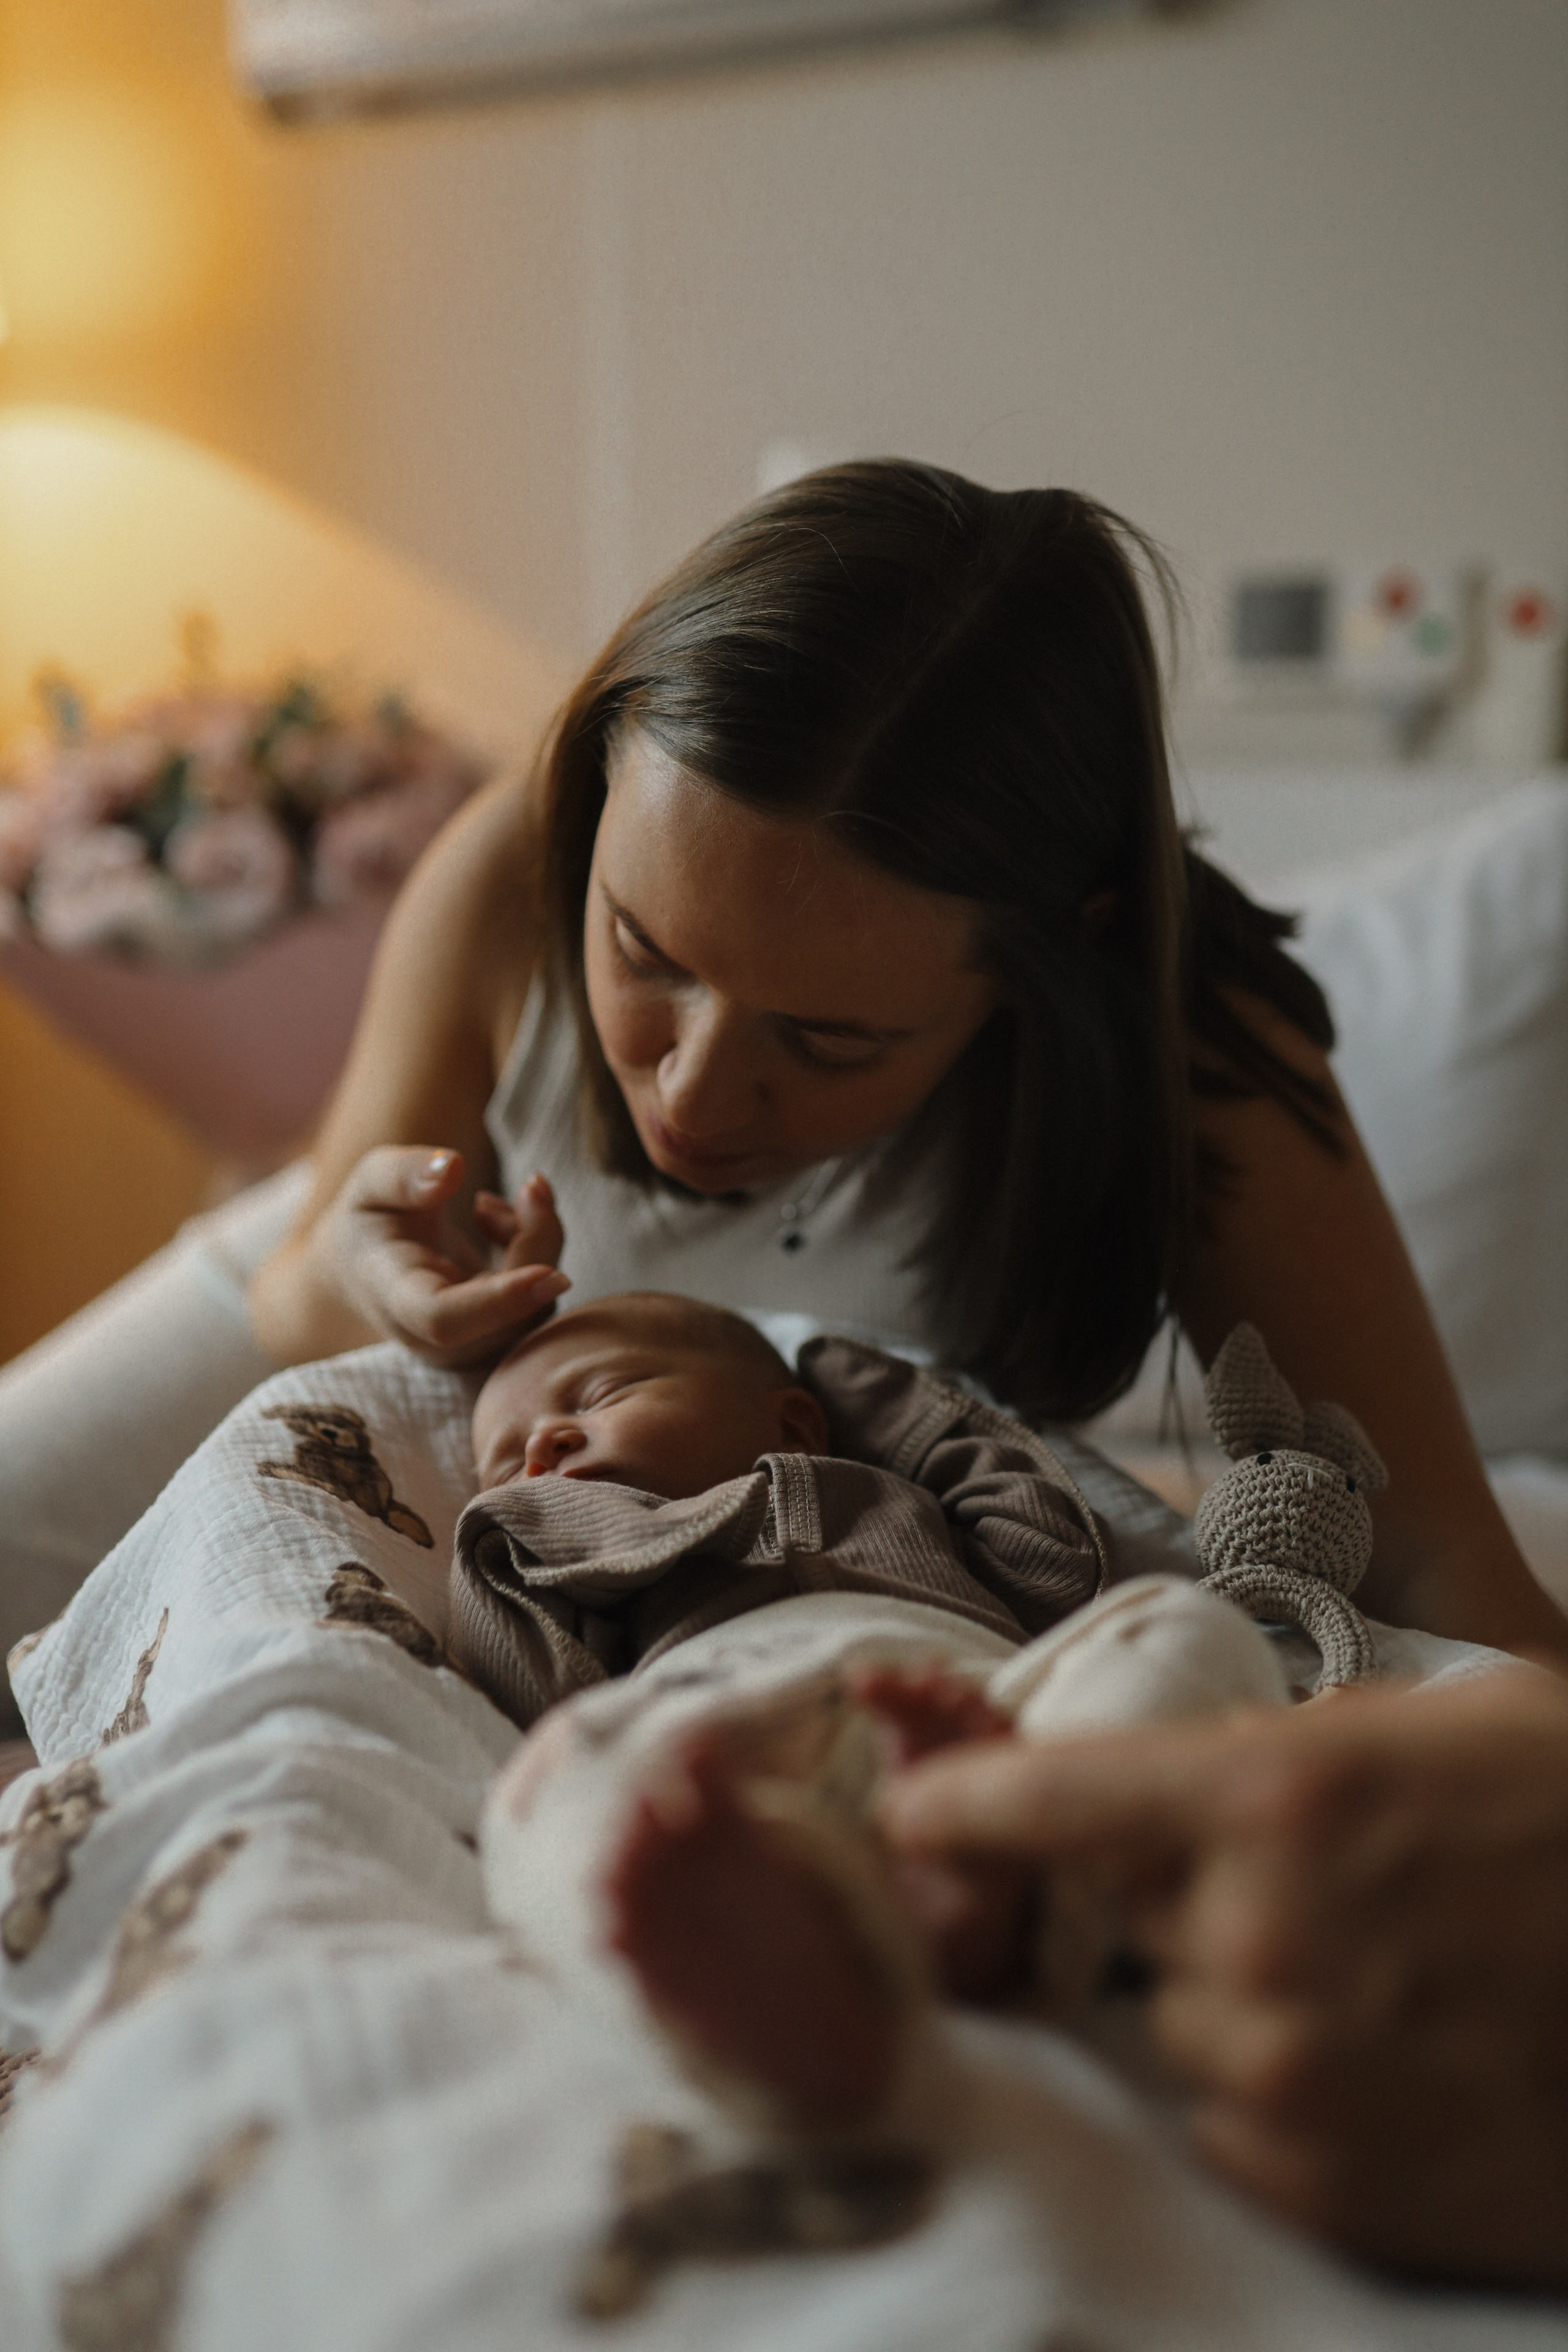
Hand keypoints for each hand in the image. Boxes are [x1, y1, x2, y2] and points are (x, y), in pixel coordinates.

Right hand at [316, 1150, 569, 1367]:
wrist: (367, 1264)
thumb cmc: (369, 1219)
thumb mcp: (369, 1183)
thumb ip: (403, 1174)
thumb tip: (452, 1167)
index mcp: (394, 1297)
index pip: (444, 1317)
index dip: (498, 1301)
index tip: (548, 1274)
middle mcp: (432, 1336)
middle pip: (510, 1316)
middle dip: (539, 1243)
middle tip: (533, 1183)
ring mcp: (466, 1345)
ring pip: (536, 1309)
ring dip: (536, 1240)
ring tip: (491, 1202)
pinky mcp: (494, 1336)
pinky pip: (539, 1303)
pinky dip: (537, 1251)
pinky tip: (500, 1221)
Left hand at [880, 1672, 1567, 2286]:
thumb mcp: (1454, 1720)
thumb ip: (1298, 1748)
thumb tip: (1188, 1783)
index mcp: (1274, 1795)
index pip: (1046, 1800)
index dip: (958, 1807)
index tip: (903, 1816)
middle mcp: (1256, 1942)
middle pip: (1120, 1924)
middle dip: (1177, 1899)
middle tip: (1310, 1883)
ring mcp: (1293, 2077)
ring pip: (1182, 2029)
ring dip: (1240, 1999)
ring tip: (1384, 1973)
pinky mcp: (1338, 2185)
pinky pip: (1240, 2125)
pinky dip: (1286, 2091)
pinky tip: (1400, 2053)